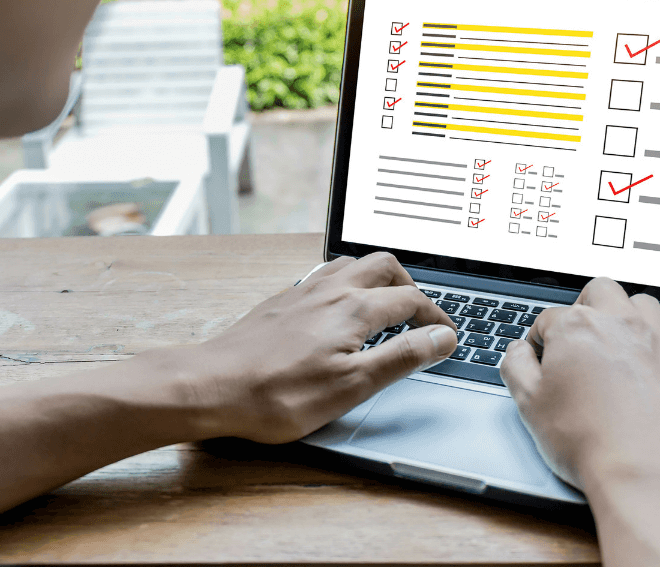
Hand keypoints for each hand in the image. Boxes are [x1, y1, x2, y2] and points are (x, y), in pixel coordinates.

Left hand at [191, 253, 457, 443]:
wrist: (212, 386)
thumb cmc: (277, 394)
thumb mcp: (352, 386)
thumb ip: (401, 357)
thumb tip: (441, 338)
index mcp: (354, 309)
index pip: (412, 300)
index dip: (437, 318)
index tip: (447, 338)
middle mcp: (330, 291)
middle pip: (384, 265)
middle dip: (411, 285)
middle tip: (420, 314)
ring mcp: (303, 292)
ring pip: (352, 265)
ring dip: (377, 279)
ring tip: (385, 307)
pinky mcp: (282, 301)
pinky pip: (323, 277)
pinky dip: (346, 285)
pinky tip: (338, 311)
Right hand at [500, 277, 659, 566]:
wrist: (649, 475)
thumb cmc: (589, 442)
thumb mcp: (530, 406)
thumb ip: (516, 368)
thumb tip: (516, 352)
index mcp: (577, 327)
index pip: (548, 318)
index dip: (539, 340)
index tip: (540, 361)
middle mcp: (621, 324)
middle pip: (600, 291)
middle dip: (585, 307)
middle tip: (578, 338)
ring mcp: (659, 342)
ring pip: (642, 305)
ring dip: (625, 317)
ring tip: (615, 347)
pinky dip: (655, 348)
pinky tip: (645, 374)